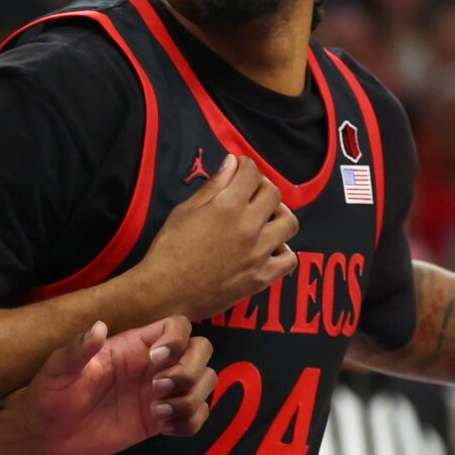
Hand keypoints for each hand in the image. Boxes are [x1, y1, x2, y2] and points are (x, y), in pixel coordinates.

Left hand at [18, 316, 216, 454]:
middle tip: (157, 389)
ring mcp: (160, 393)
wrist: (48, 432)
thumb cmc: (51, 392)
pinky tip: (164, 428)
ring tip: (158, 413)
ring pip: (206, 382)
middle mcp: (153, 365)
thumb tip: (98, 327)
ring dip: (192, 398)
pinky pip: (197, 416)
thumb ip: (77, 349)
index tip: (154, 360)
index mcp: (133, 345)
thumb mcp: (58, 369)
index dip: (177, 339)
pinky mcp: (160, 421)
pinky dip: (190, 422)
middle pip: (202, 351)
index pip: (178, 326)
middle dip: (190, 370)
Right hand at [135, 155, 296, 320]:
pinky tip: (269, 249)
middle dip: (262, 187)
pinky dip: (283, 251)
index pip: (252, 173)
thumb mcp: (185, 210)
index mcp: (228, 205)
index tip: (241, 170)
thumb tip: (231, 163)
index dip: (246, 166)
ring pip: (289, 223)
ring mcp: (259, 253)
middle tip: (250, 193)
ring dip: (279, 216)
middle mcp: (249, 226)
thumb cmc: (169, 250)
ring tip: (265, 220)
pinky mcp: (261, 277)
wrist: (165, 292)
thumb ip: (213, 185)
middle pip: (274, 194)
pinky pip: (289, 259)